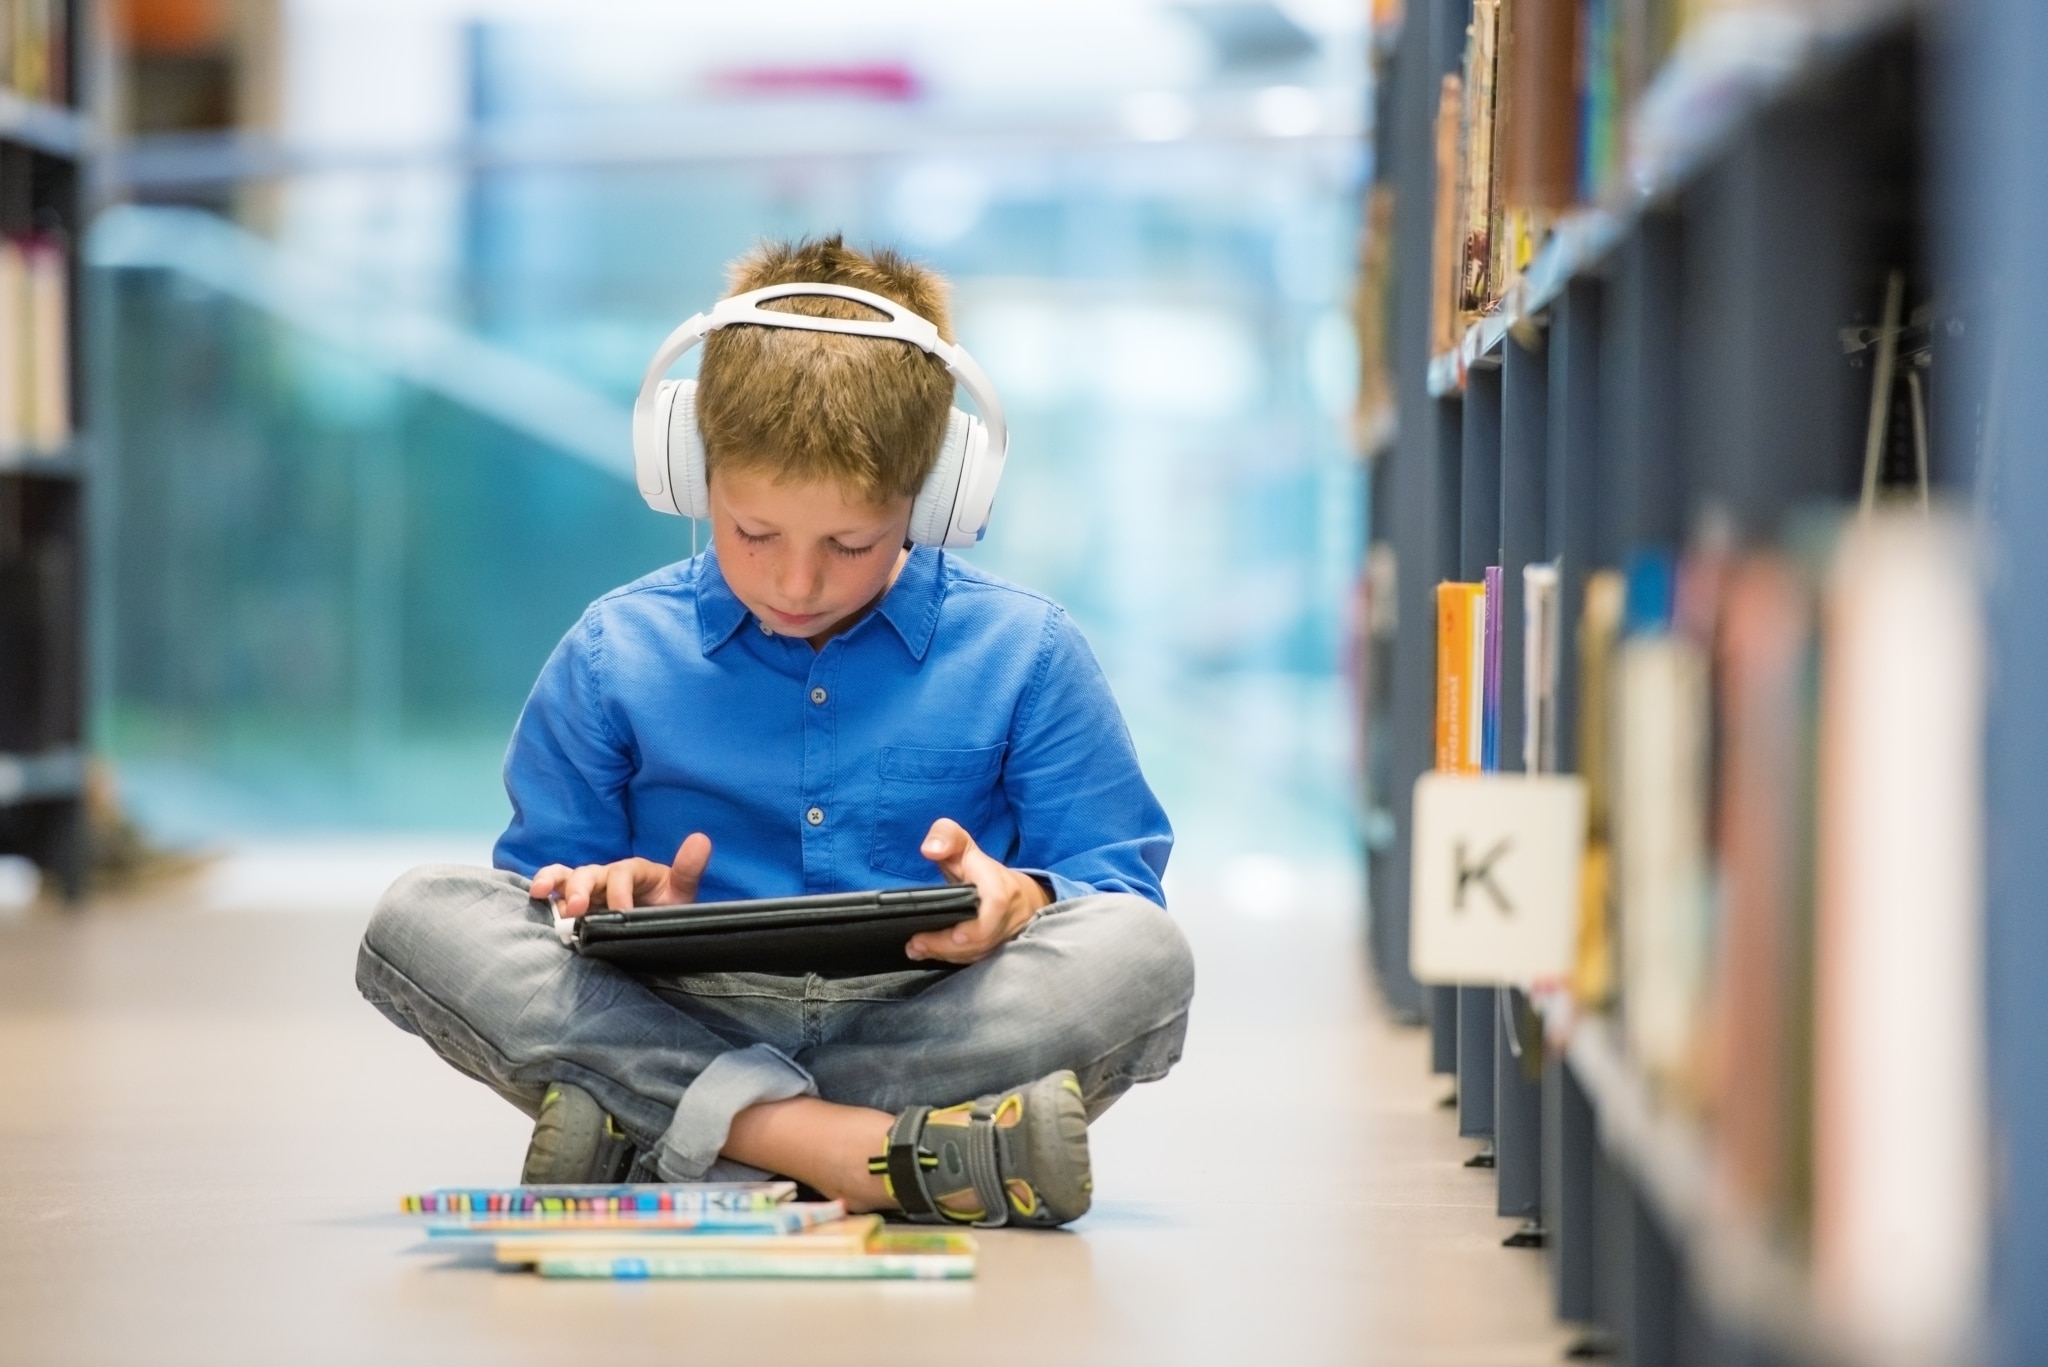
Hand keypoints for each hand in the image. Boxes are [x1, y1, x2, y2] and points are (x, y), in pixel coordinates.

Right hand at [531, 833, 712, 916]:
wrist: (656, 925)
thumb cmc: (666, 906)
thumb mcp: (681, 891)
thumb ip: (688, 869)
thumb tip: (702, 839)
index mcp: (633, 871)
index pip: (623, 874)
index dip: (620, 892)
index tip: (622, 913)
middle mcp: (607, 876)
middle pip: (589, 873)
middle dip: (581, 889)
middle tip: (577, 909)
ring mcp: (588, 888)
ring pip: (566, 877)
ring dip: (553, 883)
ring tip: (540, 894)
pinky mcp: (574, 902)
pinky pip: (554, 891)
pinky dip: (542, 891)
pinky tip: (533, 901)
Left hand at [905, 818, 1050, 964]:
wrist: (1016, 894)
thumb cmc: (980, 870)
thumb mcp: (962, 845)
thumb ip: (945, 836)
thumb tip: (930, 849)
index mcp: (999, 883)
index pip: (997, 902)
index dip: (979, 924)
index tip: (956, 935)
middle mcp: (1009, 911)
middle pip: (983, 937)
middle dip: (948, 945)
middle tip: (916, 944)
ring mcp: (1007, 933)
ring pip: (979, 952)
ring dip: (947, 954)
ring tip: (917, 949)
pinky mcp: (1000, 948)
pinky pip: (978, 958)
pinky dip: (953, 958)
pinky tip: (931, 953)